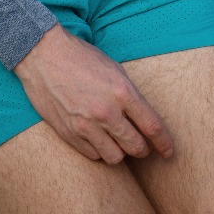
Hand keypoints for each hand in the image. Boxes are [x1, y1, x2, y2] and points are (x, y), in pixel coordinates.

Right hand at [15, 23, 173, 164]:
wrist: (44, 56)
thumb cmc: (82, 58)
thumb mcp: (114, 70)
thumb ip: (130, 96)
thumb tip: (143, 120)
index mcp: (122, 92)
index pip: (152, 126)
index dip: (164, 143)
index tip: (168, 151)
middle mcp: (106, 112)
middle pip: (136, 147)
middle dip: (143, 150)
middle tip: (143, 146)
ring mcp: (86, 126)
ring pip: (115, 157)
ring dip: (121, 152)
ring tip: (118, 142)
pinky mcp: (69, 134)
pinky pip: (94, 155)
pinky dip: (100, 151)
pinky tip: (98, 139)